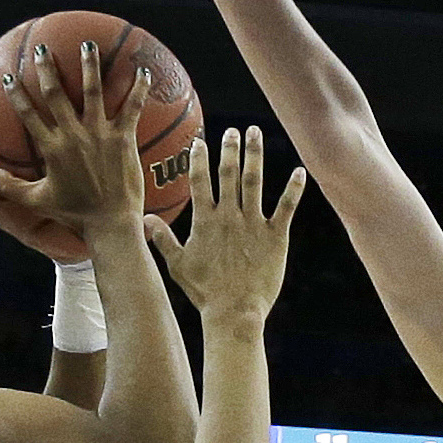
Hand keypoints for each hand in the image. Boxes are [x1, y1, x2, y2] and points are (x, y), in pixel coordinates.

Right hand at [0, 40, 147, 236]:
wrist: (110, 224)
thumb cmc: (74, 214)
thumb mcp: (38, 201)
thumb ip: (11, 186)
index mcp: (51, 148)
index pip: (28, 115)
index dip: (16, 95)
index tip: (8, 78)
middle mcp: (73, 136)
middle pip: (56, 94)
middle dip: (47, 69)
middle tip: (43, 49)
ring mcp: (99, 134)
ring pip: (92, 92)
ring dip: (89, 66)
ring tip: (88, 44)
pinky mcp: (123, 139)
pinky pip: (131, 107)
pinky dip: (137, 88)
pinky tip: (142, 71)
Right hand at [147, 127, 304, 321]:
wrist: (234, 312)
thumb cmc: (205, 292)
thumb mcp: (177, 265)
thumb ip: (163, 239)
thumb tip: (143, 219)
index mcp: (205, 221)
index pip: (199, 181)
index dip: (198, 159)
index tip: (200, 141)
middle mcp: (229, 216)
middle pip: (228, 174)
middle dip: (230, 149)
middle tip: (233, 130)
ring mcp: (253, 224)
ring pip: (254, 182)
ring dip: (255, 155)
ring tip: (256, 133)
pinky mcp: (275, 236)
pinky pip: (286, 207)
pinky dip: (293, 189)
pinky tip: (299, 171)